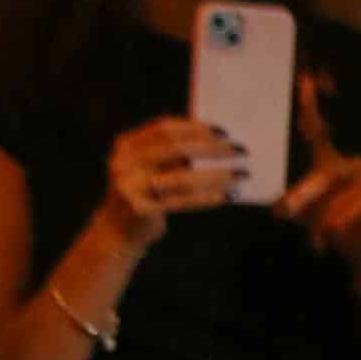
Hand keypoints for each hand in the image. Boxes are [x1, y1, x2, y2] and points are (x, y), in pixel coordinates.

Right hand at [103, 112, 240, 240]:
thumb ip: (173, 154)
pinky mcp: (140, 209)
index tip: (225, 132)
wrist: (118, 231)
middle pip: (176, 149)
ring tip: (242, 175)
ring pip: (182, 178)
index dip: (195, 127)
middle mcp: (124, 162)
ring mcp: (129, 186)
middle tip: (241, 151)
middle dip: (212, 148)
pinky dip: (208, 197)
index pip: (164, 128)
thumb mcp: (151, 168)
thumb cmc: (146, 193)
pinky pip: (182, 201)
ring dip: (218, 176)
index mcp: (127, 145)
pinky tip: (228, 195)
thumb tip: (220, 141)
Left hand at [281, 75, 360, 270]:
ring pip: (346, 183)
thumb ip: (296, 205)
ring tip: (315, 230)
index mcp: (329, 163)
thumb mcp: (309, 215)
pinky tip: (335, 230)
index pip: (318, 130)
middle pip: (329, 166)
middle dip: (307, 190)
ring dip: (326, 208)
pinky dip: (350, 213)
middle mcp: (352, 165)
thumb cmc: (336, 231)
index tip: (304, 80)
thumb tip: (279, 206)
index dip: (311, 105)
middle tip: (284, 211)